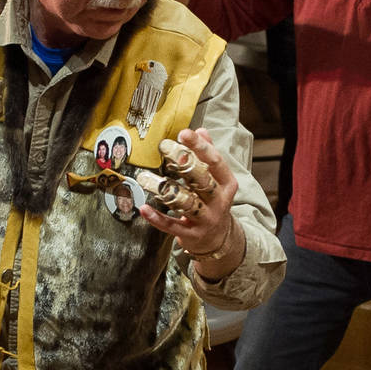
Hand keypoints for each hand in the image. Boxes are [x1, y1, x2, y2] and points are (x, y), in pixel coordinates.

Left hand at [141, 128, 239, 274]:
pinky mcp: (191, 234)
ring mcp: (206, 218)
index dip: (200, 147)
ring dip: (164, 189)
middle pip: (202, 179)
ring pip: (185, 202)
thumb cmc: (213, 202)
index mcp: (226, 184)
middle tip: (165, 147)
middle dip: (184, 162)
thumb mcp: (217, 179)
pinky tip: (144, 208)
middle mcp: (218, 201)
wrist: (219, 239)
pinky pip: (172, 225)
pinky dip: (157, 218)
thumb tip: (201, 130)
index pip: (216, 162)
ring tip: (145, 178)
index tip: (184, 133)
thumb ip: (208, 156)